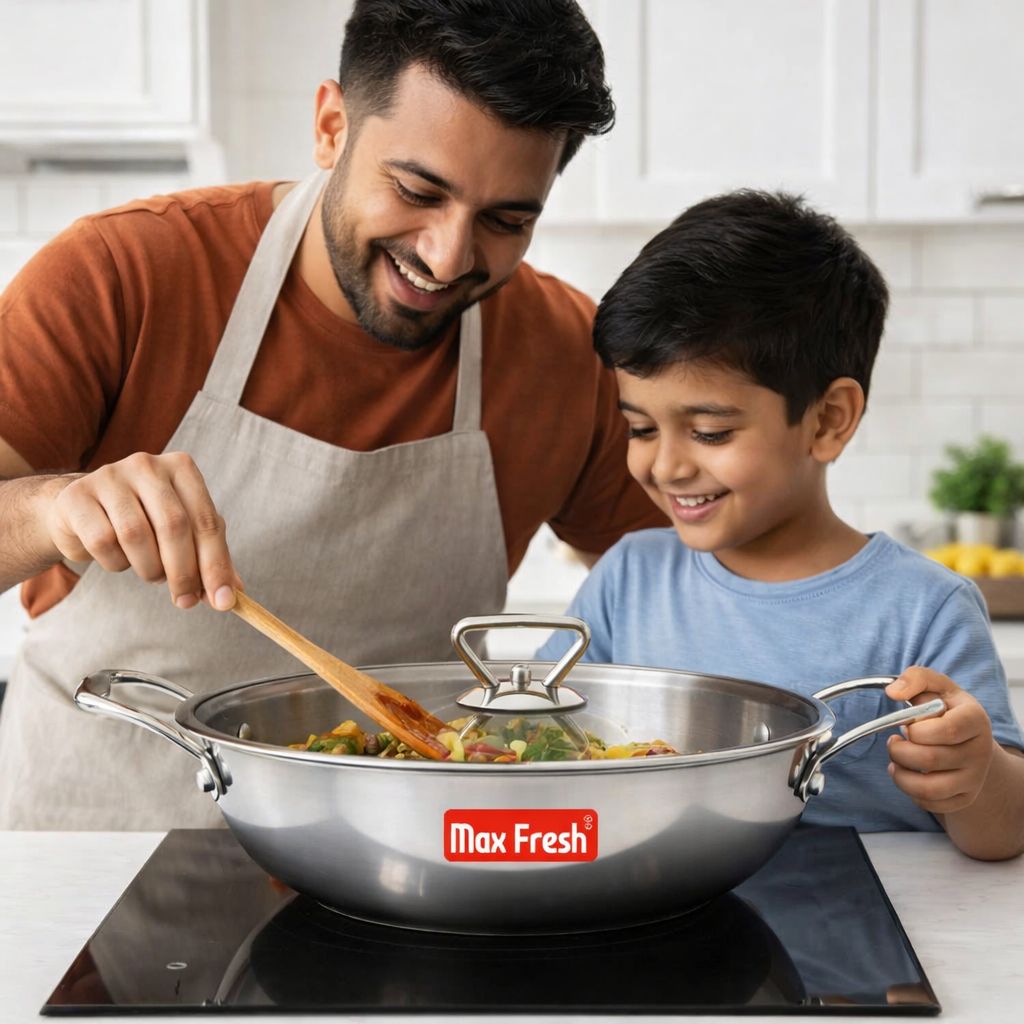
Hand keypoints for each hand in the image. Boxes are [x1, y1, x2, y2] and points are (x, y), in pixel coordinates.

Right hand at [40, 452, 241, 610]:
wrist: (82, 511)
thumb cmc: (143, 521)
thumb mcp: (183, 533)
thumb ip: (209, 558)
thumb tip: (232, 595)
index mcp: (182, 469)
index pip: (207, 521)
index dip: (216, 565)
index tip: (223, 601)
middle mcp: (147, 465)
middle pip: (174, 525)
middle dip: (184, 572)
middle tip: (186, 601)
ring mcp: (109, 476)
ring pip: (136, 535)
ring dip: (149, 568)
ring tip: (151, 572)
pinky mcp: (77, 496)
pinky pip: (103, 542)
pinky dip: (116, 563)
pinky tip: (119, 559)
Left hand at [885, 667, 994, 813]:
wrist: (969, 737)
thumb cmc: (947, 708)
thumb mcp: (935, 685)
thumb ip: (914, 678)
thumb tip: (893, 692)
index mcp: (975, 719)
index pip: (947, 730)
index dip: (917, 730)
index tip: (907, 725)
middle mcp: (980, 751)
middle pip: (930, 759)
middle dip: (899, 751)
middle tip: (894, 742)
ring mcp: (974, 778)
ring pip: (929, 788)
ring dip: (900, 775)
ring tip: (895, 761)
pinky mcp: (964, 797)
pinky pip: (931, 804)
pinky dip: (910, 792)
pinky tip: (908, 775)